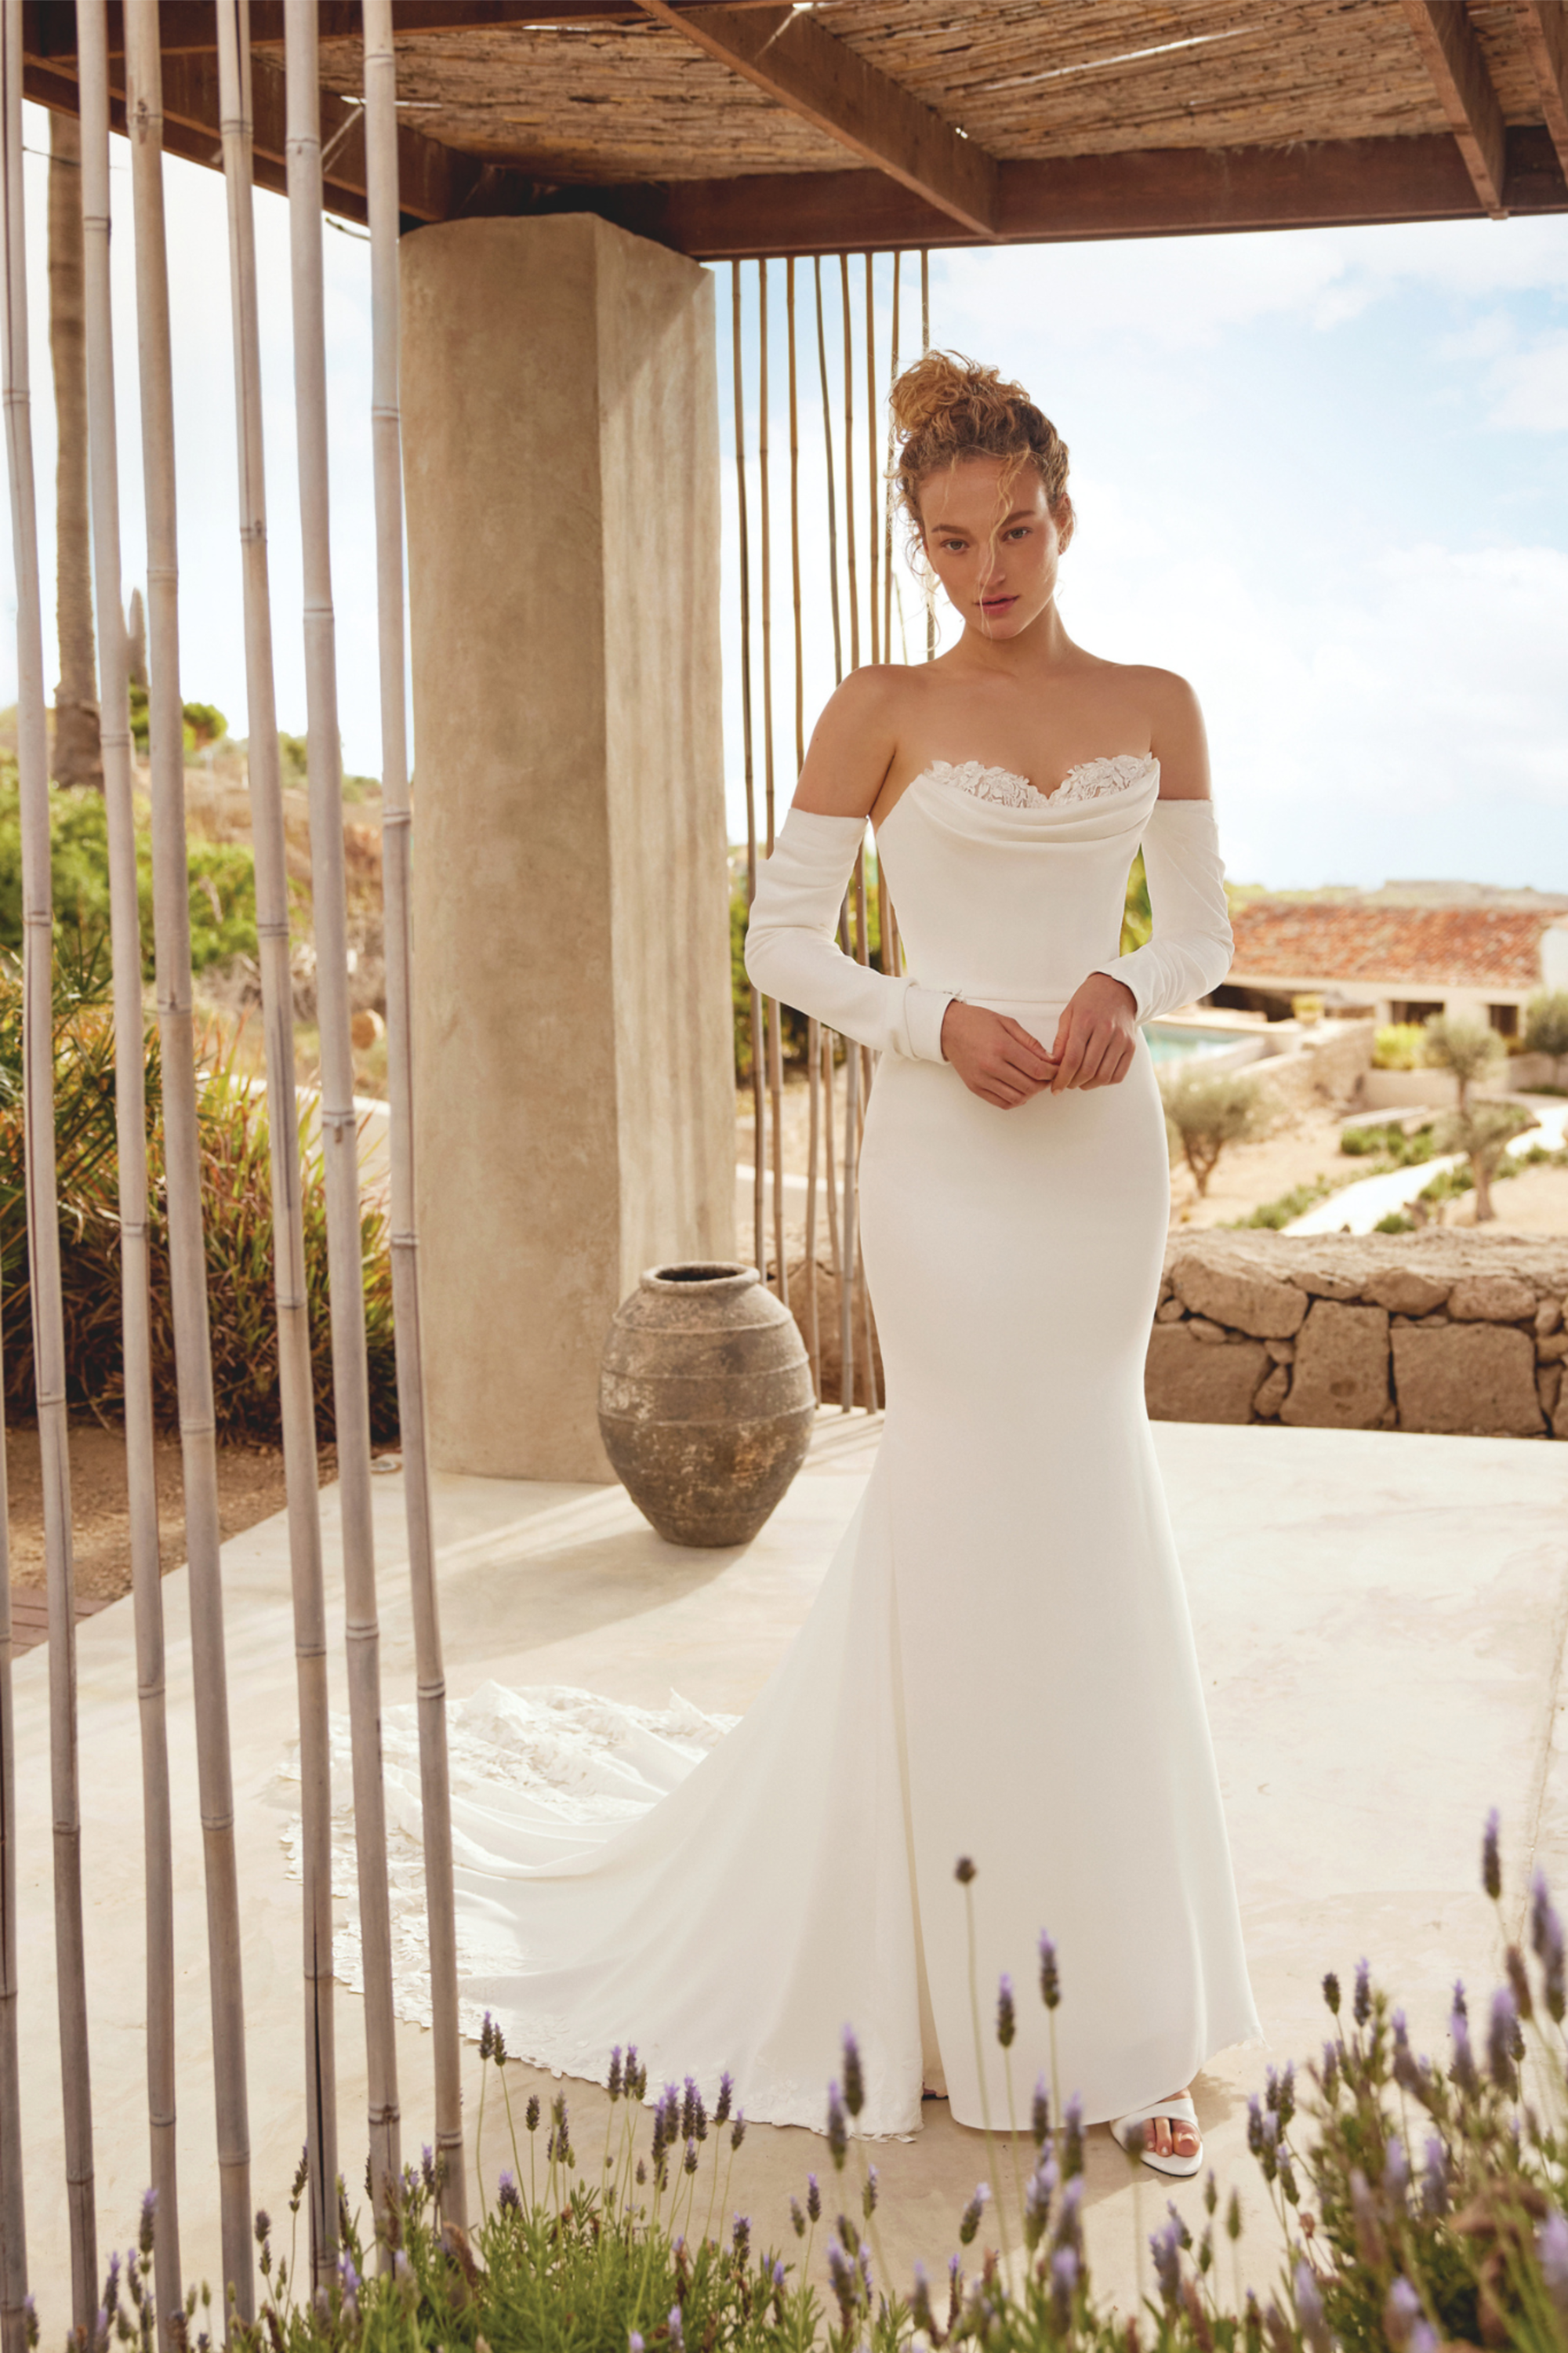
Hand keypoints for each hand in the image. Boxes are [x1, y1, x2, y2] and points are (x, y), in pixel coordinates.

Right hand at [940, 1001, 1056, 1108]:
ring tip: (1033, 1083)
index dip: (1052, 1072)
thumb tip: (1049, 1059)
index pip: (1037, 1069)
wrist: (948, 1028)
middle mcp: (991, 1066)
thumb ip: (1030, 1042)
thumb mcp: (1008, 1023)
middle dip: (1044, 1083)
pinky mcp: (975, 1088)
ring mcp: (982, 1079)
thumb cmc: (977, 1022)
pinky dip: (1016, 1100)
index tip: (1056, 1069)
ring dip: (1031, 1093)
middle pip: (1029, 1086)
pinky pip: (1002, 1103)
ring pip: (1017, 1098)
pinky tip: (1019, 1089)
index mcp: (1002, 1047)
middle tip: (1047, 1076)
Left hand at [1046, 973, 1138, 1090]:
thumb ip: (1061, 1040)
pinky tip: (1095, 1077)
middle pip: (1088, 1070)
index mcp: (1085, 1021)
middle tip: (1065, 1084)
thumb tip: (1055, 1065)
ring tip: (1079, 1082)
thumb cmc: (1088, 1001)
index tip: (1055, 1088)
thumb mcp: (1068, 1014)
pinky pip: (1119, 1074)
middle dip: (1073, 1083)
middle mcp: (1106, 1031)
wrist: (1117, 988)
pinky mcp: (1131, 1046)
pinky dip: (1105, 1082)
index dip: (1062, 1078)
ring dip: (1088, 1085)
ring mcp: (1121, 1039)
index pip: (1073, 1059)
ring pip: (1103, 1076)